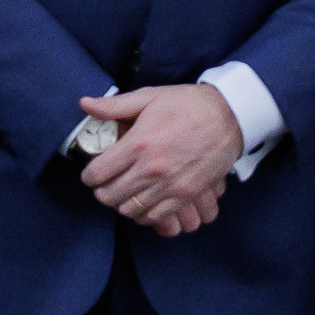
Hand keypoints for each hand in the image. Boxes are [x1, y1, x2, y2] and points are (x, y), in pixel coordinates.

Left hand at [78, 83, 244, 237]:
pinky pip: (154, 217)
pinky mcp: (185, 195)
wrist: (229, 116)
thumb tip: (85, 104)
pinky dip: (143, 214)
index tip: (92, 172)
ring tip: (124, 192)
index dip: (88, 175)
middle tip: (106, 183)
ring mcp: (169, 186)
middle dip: (102, 191)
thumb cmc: (188, 104)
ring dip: (121, 203)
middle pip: (109, 196)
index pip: (97, 173)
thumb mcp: (149, 97)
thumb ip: (114, 106)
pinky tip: (143, 201)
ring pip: (129, 210)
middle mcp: (151, 169)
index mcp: (138, 144)